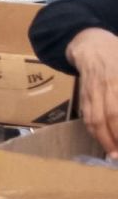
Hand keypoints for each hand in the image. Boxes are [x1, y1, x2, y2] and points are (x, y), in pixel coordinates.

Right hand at [67, 27, 117, 157]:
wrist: (91, 44)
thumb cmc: (117, 54)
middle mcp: (106, 86)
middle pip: (111, 116)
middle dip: (117, 138)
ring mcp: (92, 91)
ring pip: (96, 118)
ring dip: (104, 138)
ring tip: (113, 154)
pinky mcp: (83, 95)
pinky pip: (86, 115)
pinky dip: (93, 130)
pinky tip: (102, 140)